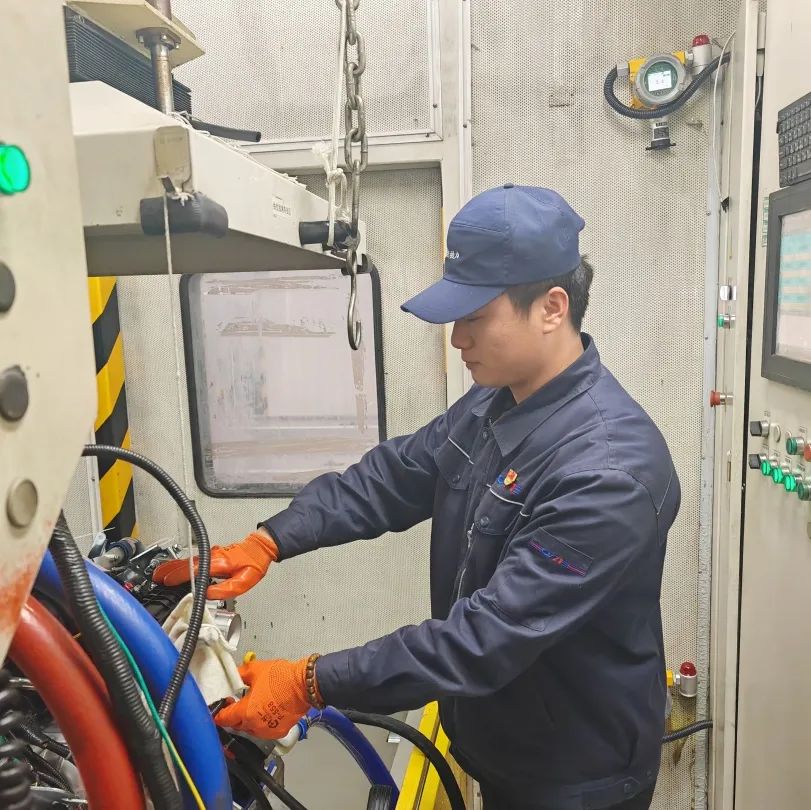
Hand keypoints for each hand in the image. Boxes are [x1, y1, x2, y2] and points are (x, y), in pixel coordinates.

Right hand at [152, 529, 277, 599]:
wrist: (260, 548)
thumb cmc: (254, 563)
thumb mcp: (245, 581)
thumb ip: (226, 589)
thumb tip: (208, 595)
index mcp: (220, 564)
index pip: (195, 570)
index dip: (179, 576)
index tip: (167, 581)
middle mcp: (213, 557)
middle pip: (187, 563)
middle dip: (170, 570)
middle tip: (156, 577)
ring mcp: (212, 554)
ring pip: (188, 560)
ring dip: (173, 566)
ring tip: (159, 573)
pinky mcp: (212, 555)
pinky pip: (193, 560)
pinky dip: (181, 564)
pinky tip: (175, 568)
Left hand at [214, 658, 314, 738]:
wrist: (304, 684)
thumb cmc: (282, 678)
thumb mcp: (255, 669)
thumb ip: (240, 673)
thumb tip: (233, 676)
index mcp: (246, 712)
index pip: (225, 718)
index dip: (220, 713)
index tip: (220, 708)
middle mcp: (255, 726)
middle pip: (237, 725)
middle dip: (235, 715)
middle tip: (238, 702)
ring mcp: (267, 731)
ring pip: (251, 729)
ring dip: (249, 720)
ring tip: (255, 706)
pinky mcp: (279, 732)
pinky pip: (265, 730)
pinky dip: (262, 723)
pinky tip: (266, 711)